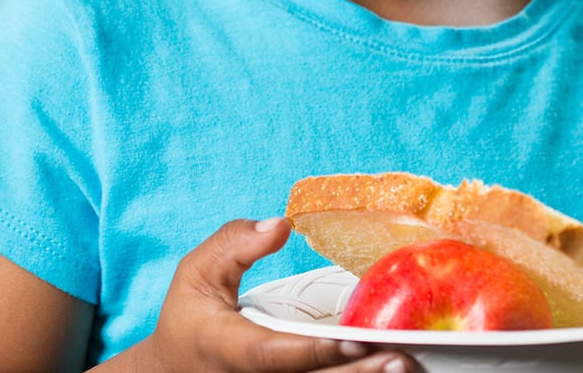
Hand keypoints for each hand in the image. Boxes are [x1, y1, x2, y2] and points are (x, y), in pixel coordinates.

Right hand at [127, 217, 415, 372]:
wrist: (177, 370)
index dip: (314, 351)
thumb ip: (234, 244)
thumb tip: (280, 225)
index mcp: (231, 348)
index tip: (353, 340)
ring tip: (405, 365)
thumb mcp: (196, 273)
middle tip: (401, 357)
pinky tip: (384, 370)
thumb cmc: (190, 320)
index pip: (273, 354)